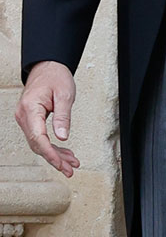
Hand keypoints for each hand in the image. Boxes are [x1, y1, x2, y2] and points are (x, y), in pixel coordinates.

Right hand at [15, 61, 79, 177]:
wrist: (47, 67)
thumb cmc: (56, 77)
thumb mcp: (65, 95)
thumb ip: (63, 117)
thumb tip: (62, 137)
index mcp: (31, 108)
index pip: (38, 137)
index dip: (49, 153)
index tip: (61, 164)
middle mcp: (24, 115)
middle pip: (37, 144)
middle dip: (54, 158)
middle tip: (70, 170)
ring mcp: (25, 118)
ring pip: (38, 143)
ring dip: (55, 154)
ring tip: (71, 164)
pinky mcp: (30, 120)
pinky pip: (39, 137)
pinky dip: (52, 146)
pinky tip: (64, 153)